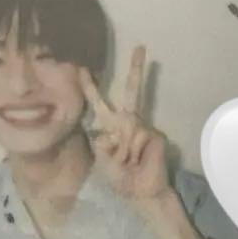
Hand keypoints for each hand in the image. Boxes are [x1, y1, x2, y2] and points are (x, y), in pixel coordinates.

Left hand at [80, 45, 170, 202]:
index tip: (82, 69)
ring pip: (127, 128)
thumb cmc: (121, 177)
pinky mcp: (155, 135)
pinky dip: (134, 153)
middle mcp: (128, 122)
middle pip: (130, 92)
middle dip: (136, 69)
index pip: (99, 104)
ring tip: (129, 163)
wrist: (141, 191)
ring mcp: (143, 127)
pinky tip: (139, 161)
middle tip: (139, 47)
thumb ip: (103, 144)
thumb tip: (111, 132)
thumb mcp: (102, 160)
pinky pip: (137, 139)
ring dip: (124, 152)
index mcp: (112, 127)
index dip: (90, 87)